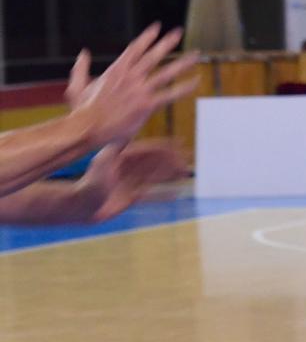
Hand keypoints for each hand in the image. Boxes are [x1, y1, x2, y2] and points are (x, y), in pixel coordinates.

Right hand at [69, 24, 199, 148]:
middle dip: (167, 42)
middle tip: (179, 31)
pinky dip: (184, 88)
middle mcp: (130, 76)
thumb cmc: (82, 110)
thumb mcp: (77, 85)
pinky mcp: (146, 104)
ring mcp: (139, 90)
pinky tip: (197, 81)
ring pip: (166, 72)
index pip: (134, 48)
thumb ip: (81, 68)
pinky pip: (171, 94)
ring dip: (183, 62)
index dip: (147, 37)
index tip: (157, 27)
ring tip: (196, 54)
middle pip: (153, 55)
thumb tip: (83, 53)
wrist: (87, 127)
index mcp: (116, 70)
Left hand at [72, 140, 187, 222]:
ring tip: (185, 173)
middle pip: (154, 162)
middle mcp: (127, 169)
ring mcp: (129, 183)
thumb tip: (124, 135)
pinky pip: (151, 195)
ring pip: (156, 177)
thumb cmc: (88, 184)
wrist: (80, 206)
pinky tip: (176, 194)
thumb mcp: (101, 163)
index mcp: (121, 158)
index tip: (180, 142)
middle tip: (189, 159)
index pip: (148, 149)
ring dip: (170, 175)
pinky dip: (164, 194)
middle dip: (172, 161)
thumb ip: (114, 150)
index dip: (165, 146)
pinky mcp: (130, 198)